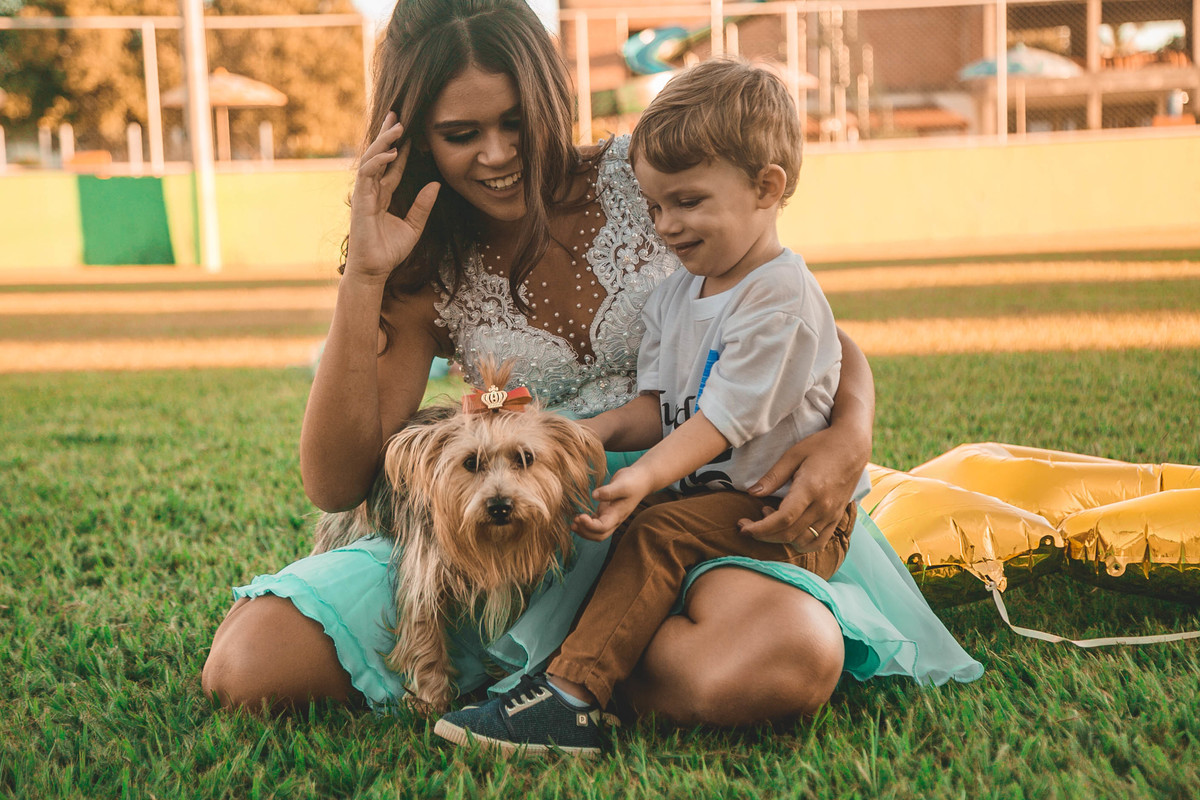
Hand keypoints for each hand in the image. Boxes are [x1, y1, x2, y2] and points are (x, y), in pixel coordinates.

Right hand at [346, 111, 439, 283]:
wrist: (375, 270)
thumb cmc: (389, 252)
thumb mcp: (414, 227)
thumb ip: (423, 206)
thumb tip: (436, 185)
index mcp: (383, 195)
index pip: (391, 166)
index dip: (400, 148)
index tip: (410, 132)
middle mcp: (371, 191)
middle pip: (378, 156)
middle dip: (387, 135)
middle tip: (397, 115)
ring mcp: (364, 194)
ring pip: (371, 159)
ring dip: (383, 142)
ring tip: (397, 126)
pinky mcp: (359, 201)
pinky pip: (367, 175)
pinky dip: (378, 162)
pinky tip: (391, 153)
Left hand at [572, 467, 651, 541]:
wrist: (640, 479)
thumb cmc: (633, 481)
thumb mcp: (622, 484)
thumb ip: (609, 491)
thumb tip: (594, 496)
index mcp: (617, 514)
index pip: (603, 528)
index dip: (590, 526)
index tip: (581, 516)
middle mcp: (613, 518)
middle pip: (599, 535)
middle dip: (585, 532)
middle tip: (574, 522)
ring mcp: (610, 516)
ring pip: (596, 531)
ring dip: (584, 530)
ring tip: (573, 522)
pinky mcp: (606, 511)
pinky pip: (595, 523)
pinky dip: (585, 523)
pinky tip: (578, 517)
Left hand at [738, 426, 864, 550]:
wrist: (853, 446)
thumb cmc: (822, 446)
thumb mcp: (793, 455)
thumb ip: (773, 477)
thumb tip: (752, 493)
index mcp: (811, 489)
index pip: (783, 519)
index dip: (760, 528)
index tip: (743, 527)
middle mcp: (823, 506)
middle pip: (789, 534)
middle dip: (763, 534)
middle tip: (747, 525)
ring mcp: (832, 515)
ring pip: (802, 541)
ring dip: (780, 537)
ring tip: (770, 516)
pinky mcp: (837, 518)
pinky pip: (818, 542)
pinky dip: (799, 542)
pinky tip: (788, 528)